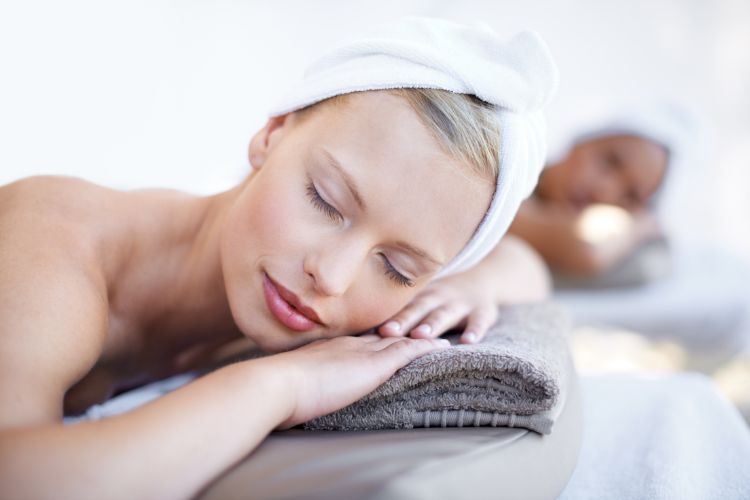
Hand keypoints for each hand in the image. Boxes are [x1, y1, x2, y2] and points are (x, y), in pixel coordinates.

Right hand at [263, 334, 449, 429]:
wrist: (278, 384)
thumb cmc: (276, 389)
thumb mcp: (292, 383)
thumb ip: (301, 385)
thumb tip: (296, 395)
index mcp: (329, 348)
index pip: (361, 342)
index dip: (377, 340)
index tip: (388, 339)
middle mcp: (350, 344)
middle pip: (384, 337)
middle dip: (403, 334)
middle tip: (421, 331)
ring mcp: (363, 352)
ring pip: (400, 340)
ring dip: (421, 338)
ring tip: (439, 337)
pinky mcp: (375, 364)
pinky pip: (408, 351)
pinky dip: (426, 347)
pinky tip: (442, 347)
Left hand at [376, 273, 498, 344]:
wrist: (484, 279)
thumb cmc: (441, 298)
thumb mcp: (422, 297)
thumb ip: (400, 311)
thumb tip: (362, 331)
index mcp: (420, 295)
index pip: (401, 307)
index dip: (387, 316)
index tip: (370, 328)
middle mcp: (438, 296)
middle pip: (418, 309)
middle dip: (403, 320)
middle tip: (387, 331)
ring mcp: (461, 303)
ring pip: (445, 314)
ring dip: (433, 324)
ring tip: (421, 335)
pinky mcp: (484, 311)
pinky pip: (480, 321)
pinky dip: (475, 330)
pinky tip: (468, 341)